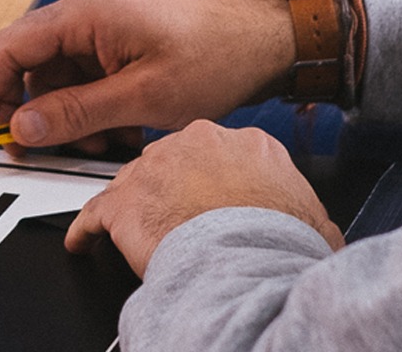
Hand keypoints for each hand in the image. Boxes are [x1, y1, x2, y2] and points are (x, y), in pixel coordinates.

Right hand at [0, 0, 294, 152]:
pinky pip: (87, 78)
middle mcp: (89, 12)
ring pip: (58, 77)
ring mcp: (105, 26)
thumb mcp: (142, 97)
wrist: (270, 40)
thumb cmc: (217, 56)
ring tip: (98, 147)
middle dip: (29, 111)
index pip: (11, 48)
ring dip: (67, 117)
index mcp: (88, 13)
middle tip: (32, 151)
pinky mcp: (121, 42)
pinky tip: (118, 135)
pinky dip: (92, 111)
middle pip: (29, 63)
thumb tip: (21, 128)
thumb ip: (76, 112)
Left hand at [66, 120, 343, 276]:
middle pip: (171, 159)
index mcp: (248, 143)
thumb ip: (302, 209)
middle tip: (171, 215)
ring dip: (131, 205)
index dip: (210, 177)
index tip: (206, 193)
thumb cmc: (282, 242)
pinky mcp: (125, 200)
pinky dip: (88, 230)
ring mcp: (157, 167)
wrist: (251, 258)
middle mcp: (198, 143)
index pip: (218, 151)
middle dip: (168, 186)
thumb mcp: (312, 216)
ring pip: (134, 180)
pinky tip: (84, 242)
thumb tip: (317, 228)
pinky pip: (97, 212)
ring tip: (129, 231)